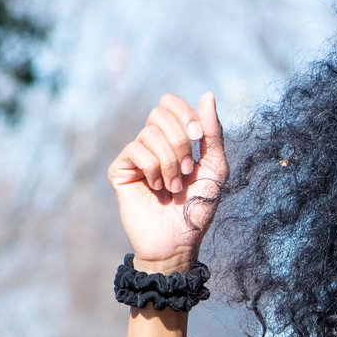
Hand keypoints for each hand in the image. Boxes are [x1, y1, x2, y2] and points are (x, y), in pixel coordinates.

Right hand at [108, 92, 227, 271]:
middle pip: (159, 113)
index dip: (185, 114)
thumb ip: (212, 133)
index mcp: (174, 138)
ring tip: (173, 187)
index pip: (170, 103)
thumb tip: (207, 95)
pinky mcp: (120, 170)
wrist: (178, 242)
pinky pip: (135, 150)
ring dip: (170, 162)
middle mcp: (152, 143)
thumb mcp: (215, 168)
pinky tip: (156, 188)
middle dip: (180, 141)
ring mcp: (135, 156)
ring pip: (149, 134)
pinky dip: (153, 169)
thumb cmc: (198, 208)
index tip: (198, 137)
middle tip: (187, 170)